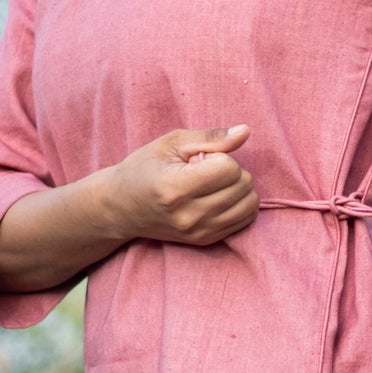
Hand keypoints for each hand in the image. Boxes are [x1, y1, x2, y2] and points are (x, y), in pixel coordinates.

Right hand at [101, 125, 257, 246]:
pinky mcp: (205, 241)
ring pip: (250, 204)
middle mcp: (188, 216)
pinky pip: (245, 220)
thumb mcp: (171, 143)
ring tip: (213, 184)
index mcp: (175, 188)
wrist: (121, 208)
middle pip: (242, 185)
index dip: (220, 156)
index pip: (228, 168)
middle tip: (206, 171)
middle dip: (232, 170)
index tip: (200, 159)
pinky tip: (219, 197)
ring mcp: (198, 232)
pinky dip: (240, 204)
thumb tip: (247, 131)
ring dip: (239, 187)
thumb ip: (211, 137)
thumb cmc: (144, 168)